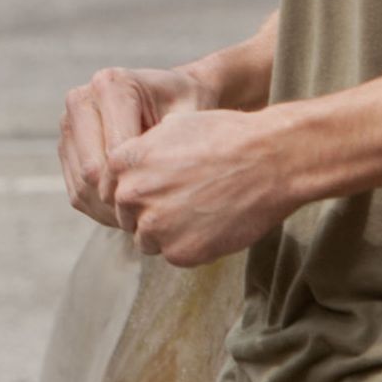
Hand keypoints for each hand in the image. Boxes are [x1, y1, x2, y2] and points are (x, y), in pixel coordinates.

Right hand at [57, 65, 207, 227]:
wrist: (172, 97)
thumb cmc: (187, 106)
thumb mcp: (192, 117)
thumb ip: (175, 143)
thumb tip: (159, 178)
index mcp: (111, 85)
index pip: (114, 153)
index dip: (140, 185)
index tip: (167, 201)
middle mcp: (81, 99)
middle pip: (91, 171)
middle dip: (123, 200)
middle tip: (154, 215)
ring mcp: (68, 124)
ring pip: (81, 186)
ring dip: (112, 211)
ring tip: (145, 217)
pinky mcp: (66, 147)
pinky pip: (77, 192)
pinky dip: (102, 210)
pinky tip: (131, 213)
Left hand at [104, 108, 303, 266]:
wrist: (269, 159)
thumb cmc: (226, 137)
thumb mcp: (173, 127)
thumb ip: (143, 150)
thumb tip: (131, 165)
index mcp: (124, 162)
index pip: (111, 189)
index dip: (136, 190)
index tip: (158, 189)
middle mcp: (131, 195)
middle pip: (127, 215)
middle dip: (148, 211)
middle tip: (184, 200)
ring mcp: (154, 226)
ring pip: (147, 239)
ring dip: (167, 232)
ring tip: (201, 211)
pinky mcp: (179, 253)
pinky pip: (174, 254)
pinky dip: (191, 245)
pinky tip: (214, 223)